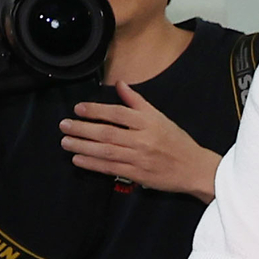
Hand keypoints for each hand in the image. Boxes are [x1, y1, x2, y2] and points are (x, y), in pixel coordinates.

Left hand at [62, 80, 216, 196]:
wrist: (194, 168)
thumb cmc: (176, 141)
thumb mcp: (159, 116)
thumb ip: (137, 101)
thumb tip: (121, 84)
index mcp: (148, 122)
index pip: (117, 113)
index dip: (96, 110)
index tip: (78, 108)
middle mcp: (143, 139)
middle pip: (107, 133)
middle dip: (82, 129)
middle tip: (64, 126)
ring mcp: (139, 158)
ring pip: (106, 151)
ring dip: (83, 146)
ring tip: (66, 142)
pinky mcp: (137, 174)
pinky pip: (111, 168)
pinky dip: (93, 164)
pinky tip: (78, 159)